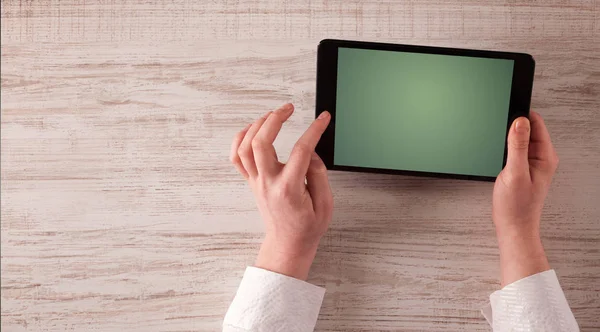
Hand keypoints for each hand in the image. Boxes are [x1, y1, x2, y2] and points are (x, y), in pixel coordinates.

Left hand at [230, 103, 332, 279]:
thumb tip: (310, 153)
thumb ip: (319, 175)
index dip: (314, 130)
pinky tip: (253, 129)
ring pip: (245, 147)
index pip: (301, 150)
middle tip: (289, 108)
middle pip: (261, 142)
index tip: (323, 118)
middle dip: (275, 118)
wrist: (288, 243)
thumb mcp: (326, 204)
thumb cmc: (307, 226)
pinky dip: (241, 139)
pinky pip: (237, 157)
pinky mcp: (251, 182)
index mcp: (289, 189)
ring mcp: (257, 182)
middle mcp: (268, 183)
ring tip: (273, 115)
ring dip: (257, 125)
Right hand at [493, 111, 558, 285]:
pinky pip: (513, 150)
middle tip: (498, 135)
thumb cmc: (516, 206)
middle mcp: (540, 158)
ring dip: (506, 140)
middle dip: (511, 127)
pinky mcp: (520, 169)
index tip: (506, 112)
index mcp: (545, 156)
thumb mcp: (514, 172)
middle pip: (526, 129)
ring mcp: (530, 163)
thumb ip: (517, 146)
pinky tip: (497, 158)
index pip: (536, 123)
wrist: (512, 227)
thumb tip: (519, 121)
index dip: (520, 116)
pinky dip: (503, 150)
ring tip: (498, 150)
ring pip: (517, 139)